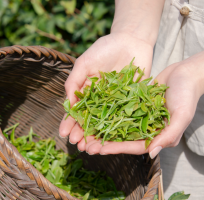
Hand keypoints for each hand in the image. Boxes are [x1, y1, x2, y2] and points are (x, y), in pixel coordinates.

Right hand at [59, 31, 153, 147]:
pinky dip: (117, 130)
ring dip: (96, 135)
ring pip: (104, 123)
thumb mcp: (84, 63)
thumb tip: (67, 104)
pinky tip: (111, 140)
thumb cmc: (104, 49)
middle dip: (82, 132)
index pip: (75, 110)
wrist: (131, 40)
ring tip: (91, 148)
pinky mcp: (131, 102)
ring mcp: (115, 102)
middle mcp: (99, 99)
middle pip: (89, 120)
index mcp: (86, 91)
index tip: (64, 134)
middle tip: (78, 144)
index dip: (69, 122)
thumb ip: (74, 81)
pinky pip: (124, 118)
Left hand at [83, 52, 203, 156]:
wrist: (185, 73)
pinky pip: (117, 110)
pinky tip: (91, 114)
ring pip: (116, 125)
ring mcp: (138, 116)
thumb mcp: (181, 115)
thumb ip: (168, 135)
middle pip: (122, 138)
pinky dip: (105, 113)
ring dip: (101, 129)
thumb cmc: (187, 94)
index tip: (100, 149)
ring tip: (84, 132)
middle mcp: (146, 128)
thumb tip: (152, 153)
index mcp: (157, 135)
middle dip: (104, 142)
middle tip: (85, 145)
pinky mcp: (133, 104)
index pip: (134, 146)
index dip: (117, 148)